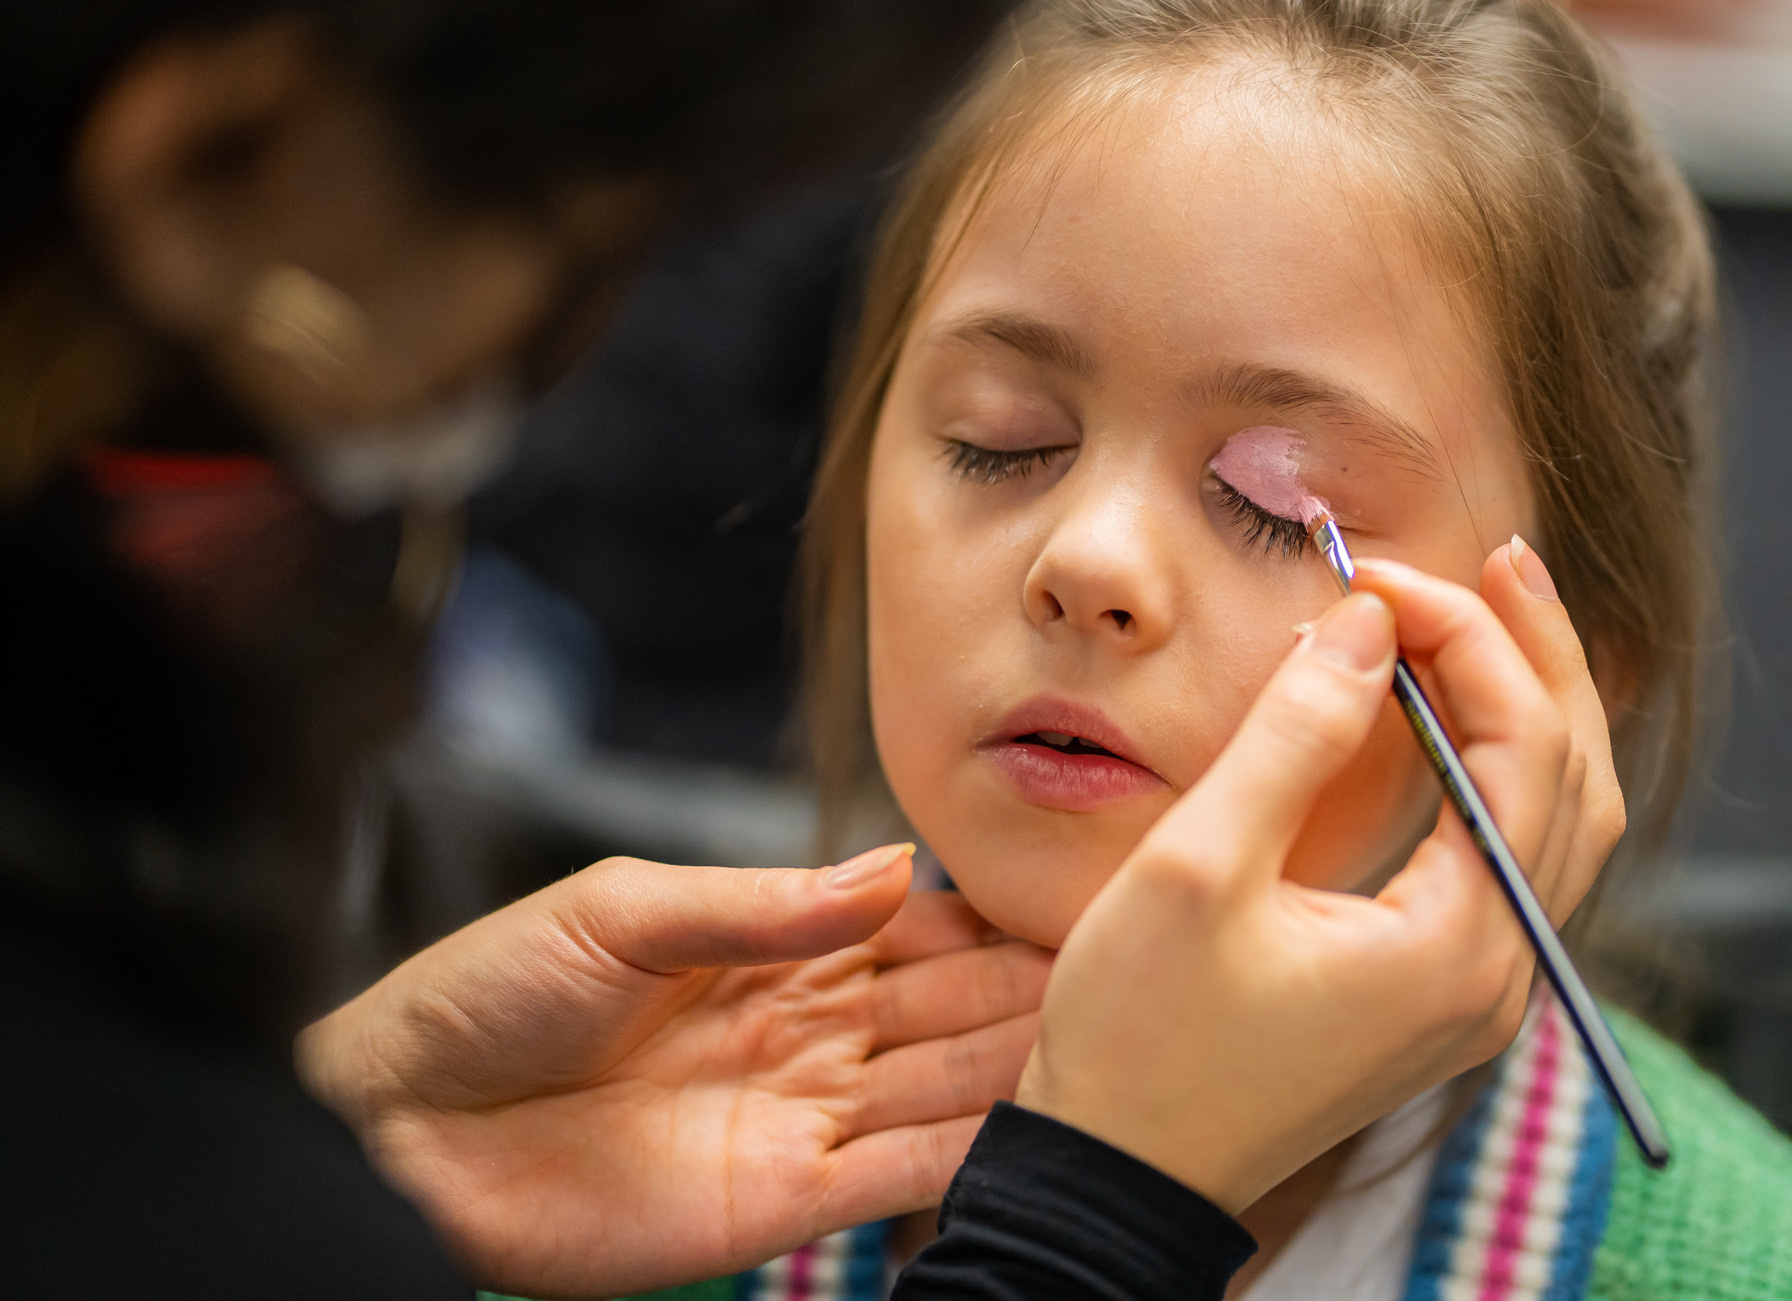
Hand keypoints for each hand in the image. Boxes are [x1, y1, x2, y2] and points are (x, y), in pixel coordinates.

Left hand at [297, 851, 1050, 1298]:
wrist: (393, 1127)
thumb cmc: (485, 992)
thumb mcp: (621, 910)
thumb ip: (760, 901)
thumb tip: (892, 865)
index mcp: (761, 948)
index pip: (902, 927)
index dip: (981, 917)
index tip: (1067, 897)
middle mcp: (795, 1033)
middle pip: (937, 1008)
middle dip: (1021, 989)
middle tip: (1120, 970)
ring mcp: (791, 1119)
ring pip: (933, 1089)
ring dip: (1012, 1070)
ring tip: (1102, 1045)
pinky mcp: (774, 1204)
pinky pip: (889, 1179)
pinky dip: (959, 1158)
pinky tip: (1026, 1133)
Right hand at [1015, 539, 1623, 1211]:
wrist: (1121, 1176)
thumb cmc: (1139, 1038)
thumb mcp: (1198, 869)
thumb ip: (1292, 736)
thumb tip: (1364, 623)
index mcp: (1456, 947)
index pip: (1522, 751)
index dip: (1468, 640)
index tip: (1377, 577)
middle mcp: (1496, 975)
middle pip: (1578, 781)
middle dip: (1537, 658)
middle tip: (1492, 561)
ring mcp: (1476, 994)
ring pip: (1560, 821)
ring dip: (1533, 710)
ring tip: (1490, 616)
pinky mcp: (1438, 995)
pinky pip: (1514, 860)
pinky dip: (1503, 771)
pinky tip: (1461, 719)